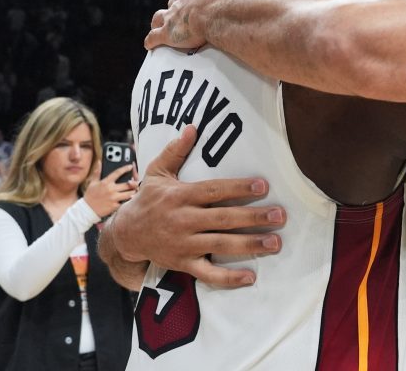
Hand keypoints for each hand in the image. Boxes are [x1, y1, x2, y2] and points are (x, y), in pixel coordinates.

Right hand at [84, 164, 136, 217]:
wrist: (87, 210)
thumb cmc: (90, 196)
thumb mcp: (92, 183)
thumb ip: (97, 172)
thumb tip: (99, 162)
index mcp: (105, 182)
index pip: (118, 173)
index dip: (125, 168)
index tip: (130, 166)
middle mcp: (111, 189)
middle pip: (128, 184)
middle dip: (133, 182)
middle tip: (134, 182)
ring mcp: (113, 198)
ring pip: (129, 193)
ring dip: (133, 191)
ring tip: (133, 190)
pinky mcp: (115, 206)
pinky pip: (125, 202)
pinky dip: (128, 200)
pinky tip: (128, 198)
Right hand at [109, 125, 285, 287]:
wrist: (126, 235)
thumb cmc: (148, 199)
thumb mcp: (157, 172)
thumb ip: (176, 151)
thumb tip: (192, 126)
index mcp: (180, 196)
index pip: (214, 191)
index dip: (238, 188)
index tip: (263, 185)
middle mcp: (183, 220)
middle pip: (223, 219)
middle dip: (253, 217)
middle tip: (279, 216)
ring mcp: (184, 244)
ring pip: (221, 245)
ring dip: (250, 244)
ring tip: (275, 242)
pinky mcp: (184, 264)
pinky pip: (208, 273)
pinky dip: (229, 278)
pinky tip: (251, 277)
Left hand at [145, 0, 246, 49]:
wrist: (216, 10)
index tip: (195, 0)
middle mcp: (180, 1)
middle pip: (173, 3)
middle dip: (174, 8)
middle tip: (180, 15)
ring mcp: (172, 17)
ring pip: (159, 18)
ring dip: (158, 21)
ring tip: (158, 27)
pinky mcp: (168, 33)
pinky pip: (155, 37)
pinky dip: (151, 40)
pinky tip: (150, 44)